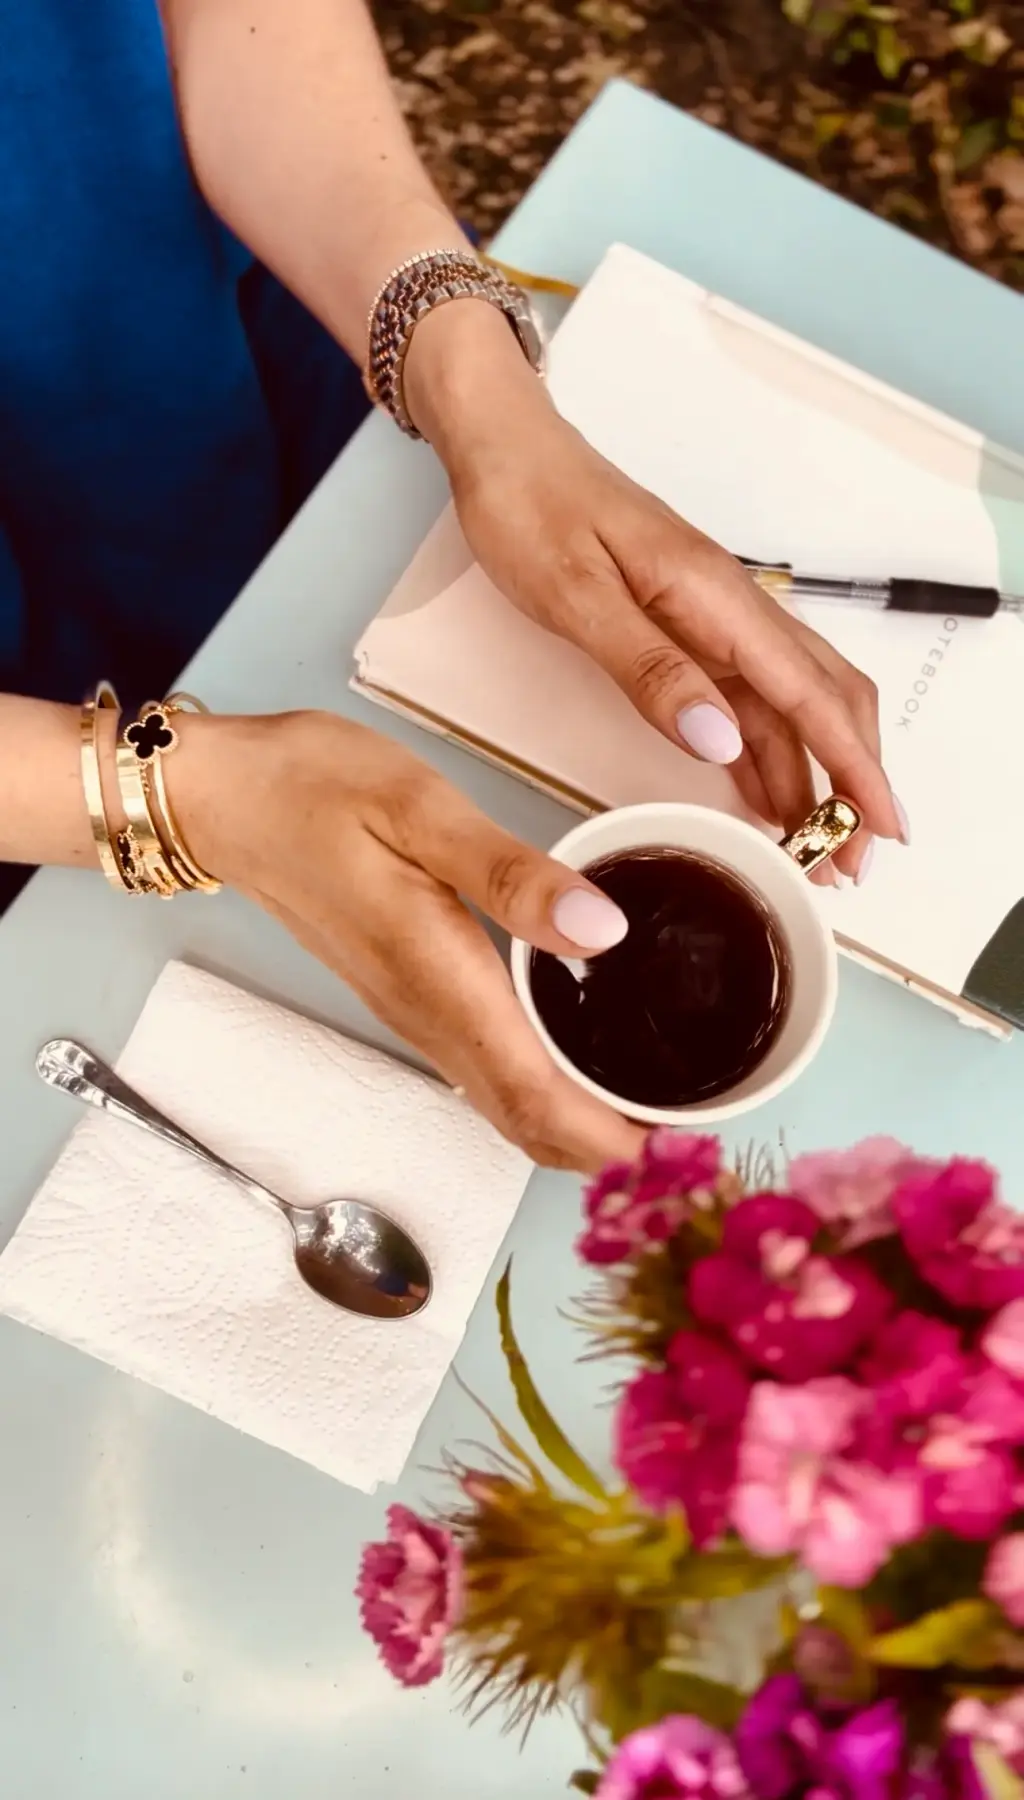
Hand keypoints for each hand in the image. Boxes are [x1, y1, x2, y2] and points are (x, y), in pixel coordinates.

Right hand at [173, 710, 645, 1171]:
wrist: (227, 801)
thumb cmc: (312, 790)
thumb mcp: (417, 807)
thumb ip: (510, 875)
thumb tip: (601, 931)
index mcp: (439, 976)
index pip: (536, 1098)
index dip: (612, 1142)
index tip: (681, 1153)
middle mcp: (427, 1017)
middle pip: (528, 1123)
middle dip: (613, 1150)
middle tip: (698, 1135)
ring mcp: (414, 1016)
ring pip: (508, 1106)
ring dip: (580, 1127)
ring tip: (662, 1107)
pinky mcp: (410, 999)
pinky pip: (488, 1073)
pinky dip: (546, 1092)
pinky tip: (588, 1061)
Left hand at [406, 306, 903, 880]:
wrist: (505, 448)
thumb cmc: (530, 508)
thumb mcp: (576, 594)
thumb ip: (649, 667)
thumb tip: (720, 738)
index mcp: (713, 597)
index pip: (808, 693)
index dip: (851, 767)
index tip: (879, 827)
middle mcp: (729, 606)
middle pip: (824, 699)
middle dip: (849, 782)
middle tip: (847, 863)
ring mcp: (712, 615)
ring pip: (790, 702)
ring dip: (814, 773)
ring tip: (817, 848)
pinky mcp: (687, 623)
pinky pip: (748, 695)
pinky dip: (769, 750)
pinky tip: (765, 792)